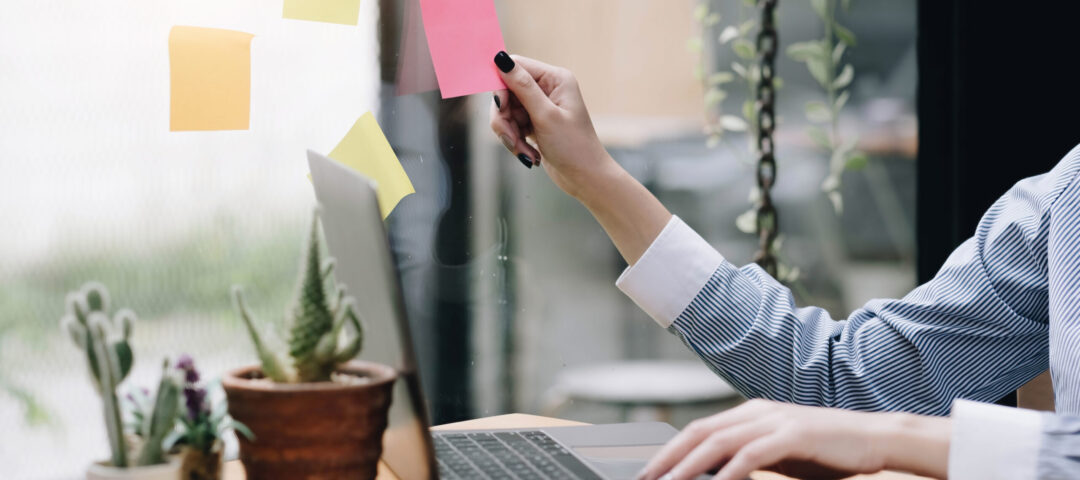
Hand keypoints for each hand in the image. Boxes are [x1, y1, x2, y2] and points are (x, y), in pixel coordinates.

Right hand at [489, 52, 615, 199]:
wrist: (585, 178)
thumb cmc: (573, 147)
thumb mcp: (545, 116)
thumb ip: (522, 87)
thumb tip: (501, 59)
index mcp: (555, 78)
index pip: (516, 67)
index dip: (501, 86)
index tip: (500, 108)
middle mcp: (548, 88)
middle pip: (506, 92)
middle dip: (504, 118)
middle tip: (511, 139)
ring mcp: (540, 106)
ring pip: (506, 112)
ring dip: (510, 134)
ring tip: (524, 153)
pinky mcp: (535, 123)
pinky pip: (512, 125)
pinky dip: (515, 141)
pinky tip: (530, 155)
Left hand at [637, 399, 950, 479]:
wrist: (875, 438)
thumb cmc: (827, 450)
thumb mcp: (779, 455)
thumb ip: (747, 460)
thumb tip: (715, 476)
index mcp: (749, 413)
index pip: (698, 430)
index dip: (669, 451)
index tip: (649, 473)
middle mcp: (756, 412)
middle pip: (699, 433)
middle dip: (669, 459)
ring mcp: (774, 420)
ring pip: (719, 442)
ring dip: (690, 466)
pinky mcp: (794, 433)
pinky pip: (752, 454)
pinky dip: (730, 471)